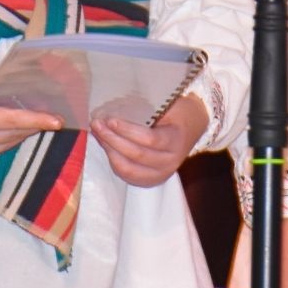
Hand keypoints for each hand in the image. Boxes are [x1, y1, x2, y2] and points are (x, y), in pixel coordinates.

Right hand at [0, 68, 62, 164]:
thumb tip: (16, 92)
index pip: (13, 121)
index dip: (38, 120)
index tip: (59, 121)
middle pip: (12, 135)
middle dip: (32, 126)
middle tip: (49, 114)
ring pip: (5, 146)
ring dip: (20, 134)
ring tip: (34, 121)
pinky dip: (4, 141)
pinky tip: (12, 129)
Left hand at [90, 95, 209, 186]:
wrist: (191, 129)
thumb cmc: (177, 113)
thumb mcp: (168, 106)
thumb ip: (146, 110)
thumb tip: (113, 109)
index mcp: (177, 141)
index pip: (150, 140)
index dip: (127, 131)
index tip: (110, 120)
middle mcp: (170, 162)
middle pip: (136, 155)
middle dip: (112, 139)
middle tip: (97, 124)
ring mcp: (161, 174)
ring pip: (127, 168)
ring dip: (109, 150)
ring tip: (98, 134)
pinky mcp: (150, 181)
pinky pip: (126, 174)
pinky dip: (113, 160)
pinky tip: (106, 146)